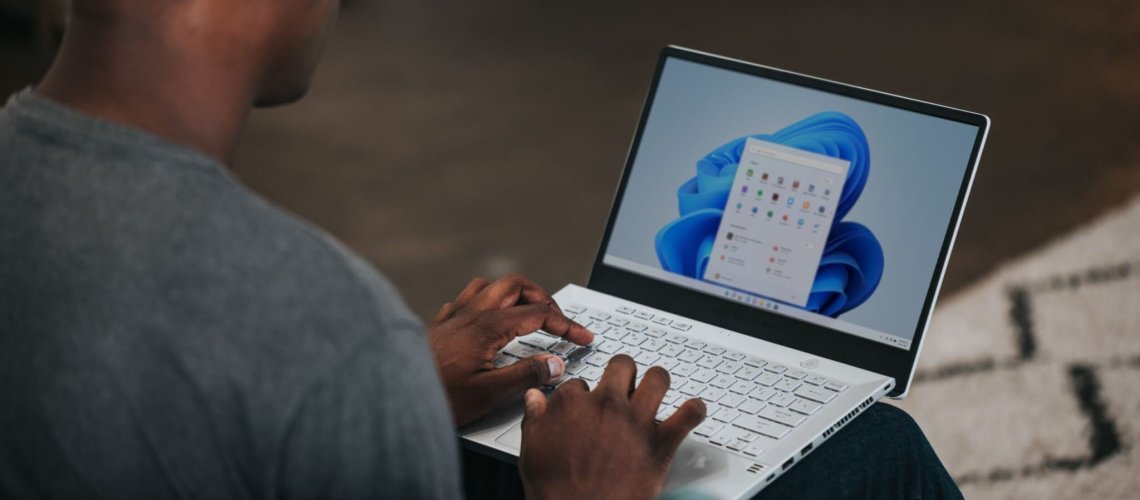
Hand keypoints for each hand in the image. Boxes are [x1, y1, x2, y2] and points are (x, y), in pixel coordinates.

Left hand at [428, 274, 593, 426]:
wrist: (392, 395)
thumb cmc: (436, 397)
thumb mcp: (489, 393)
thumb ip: (526, 375)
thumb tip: (555, 363)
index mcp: (487, 326)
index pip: (539, 314)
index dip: (567, 325)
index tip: (583, 337)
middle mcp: (470, 313)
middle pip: (516, 285)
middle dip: (543, 297)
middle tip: (558, 320)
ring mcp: (453, 316)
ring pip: (490, 286)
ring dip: (514, 293)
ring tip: (528, 312)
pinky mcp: (440, 325)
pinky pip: (467, 298)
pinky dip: (487, 302)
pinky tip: (488, 319)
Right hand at [519, 355, 706, 499]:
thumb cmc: (556, 488)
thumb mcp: (532, 448)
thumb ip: (535, 418)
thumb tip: (535, 398)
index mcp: (574, 403)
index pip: (579, 383)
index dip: (583, 393)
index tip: (585, 404)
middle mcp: (608, 404)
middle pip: (622, 366)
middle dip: (622, 371)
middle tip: (623, 382)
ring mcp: (637, 421)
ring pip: (658, 379)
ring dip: (658, 381)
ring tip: (656, 386)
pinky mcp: (661, 443)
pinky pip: (688, 416)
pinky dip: (694, 411)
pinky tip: (693, 410)